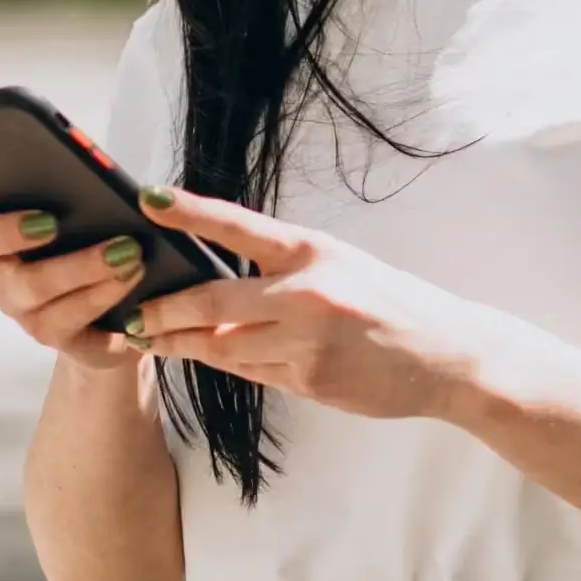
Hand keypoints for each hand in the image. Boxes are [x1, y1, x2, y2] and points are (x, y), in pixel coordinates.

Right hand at [0, 173, 147, 372]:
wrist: (126, 312)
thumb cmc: (97, 241)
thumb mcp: (86, 202)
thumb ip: (72, 177)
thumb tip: (89, 161)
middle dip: (2, 231)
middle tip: (50, 221)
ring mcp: (19, 303)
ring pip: (29, 286)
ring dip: (80, 265)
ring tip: (126, 250)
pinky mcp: (52, 333)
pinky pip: (68, 317)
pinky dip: (102, 293)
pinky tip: (130, 276)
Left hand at [125, 186, 506, 420]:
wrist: (446, 356)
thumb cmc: (389, 304)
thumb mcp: (340, 266)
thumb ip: (283, 271)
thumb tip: (214, 277)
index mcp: (314, 253)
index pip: (239, 227)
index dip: (190, 212)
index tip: (148, 198)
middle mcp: (308, 295)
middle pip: (213, 303)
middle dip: (165, 310)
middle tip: (134, 314)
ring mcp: (308, 343)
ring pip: (224, 347)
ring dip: (183, 344)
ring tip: (150, 338)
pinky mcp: (310, 381)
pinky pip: (250, 373)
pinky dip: (225, 364)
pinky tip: (203, 356)